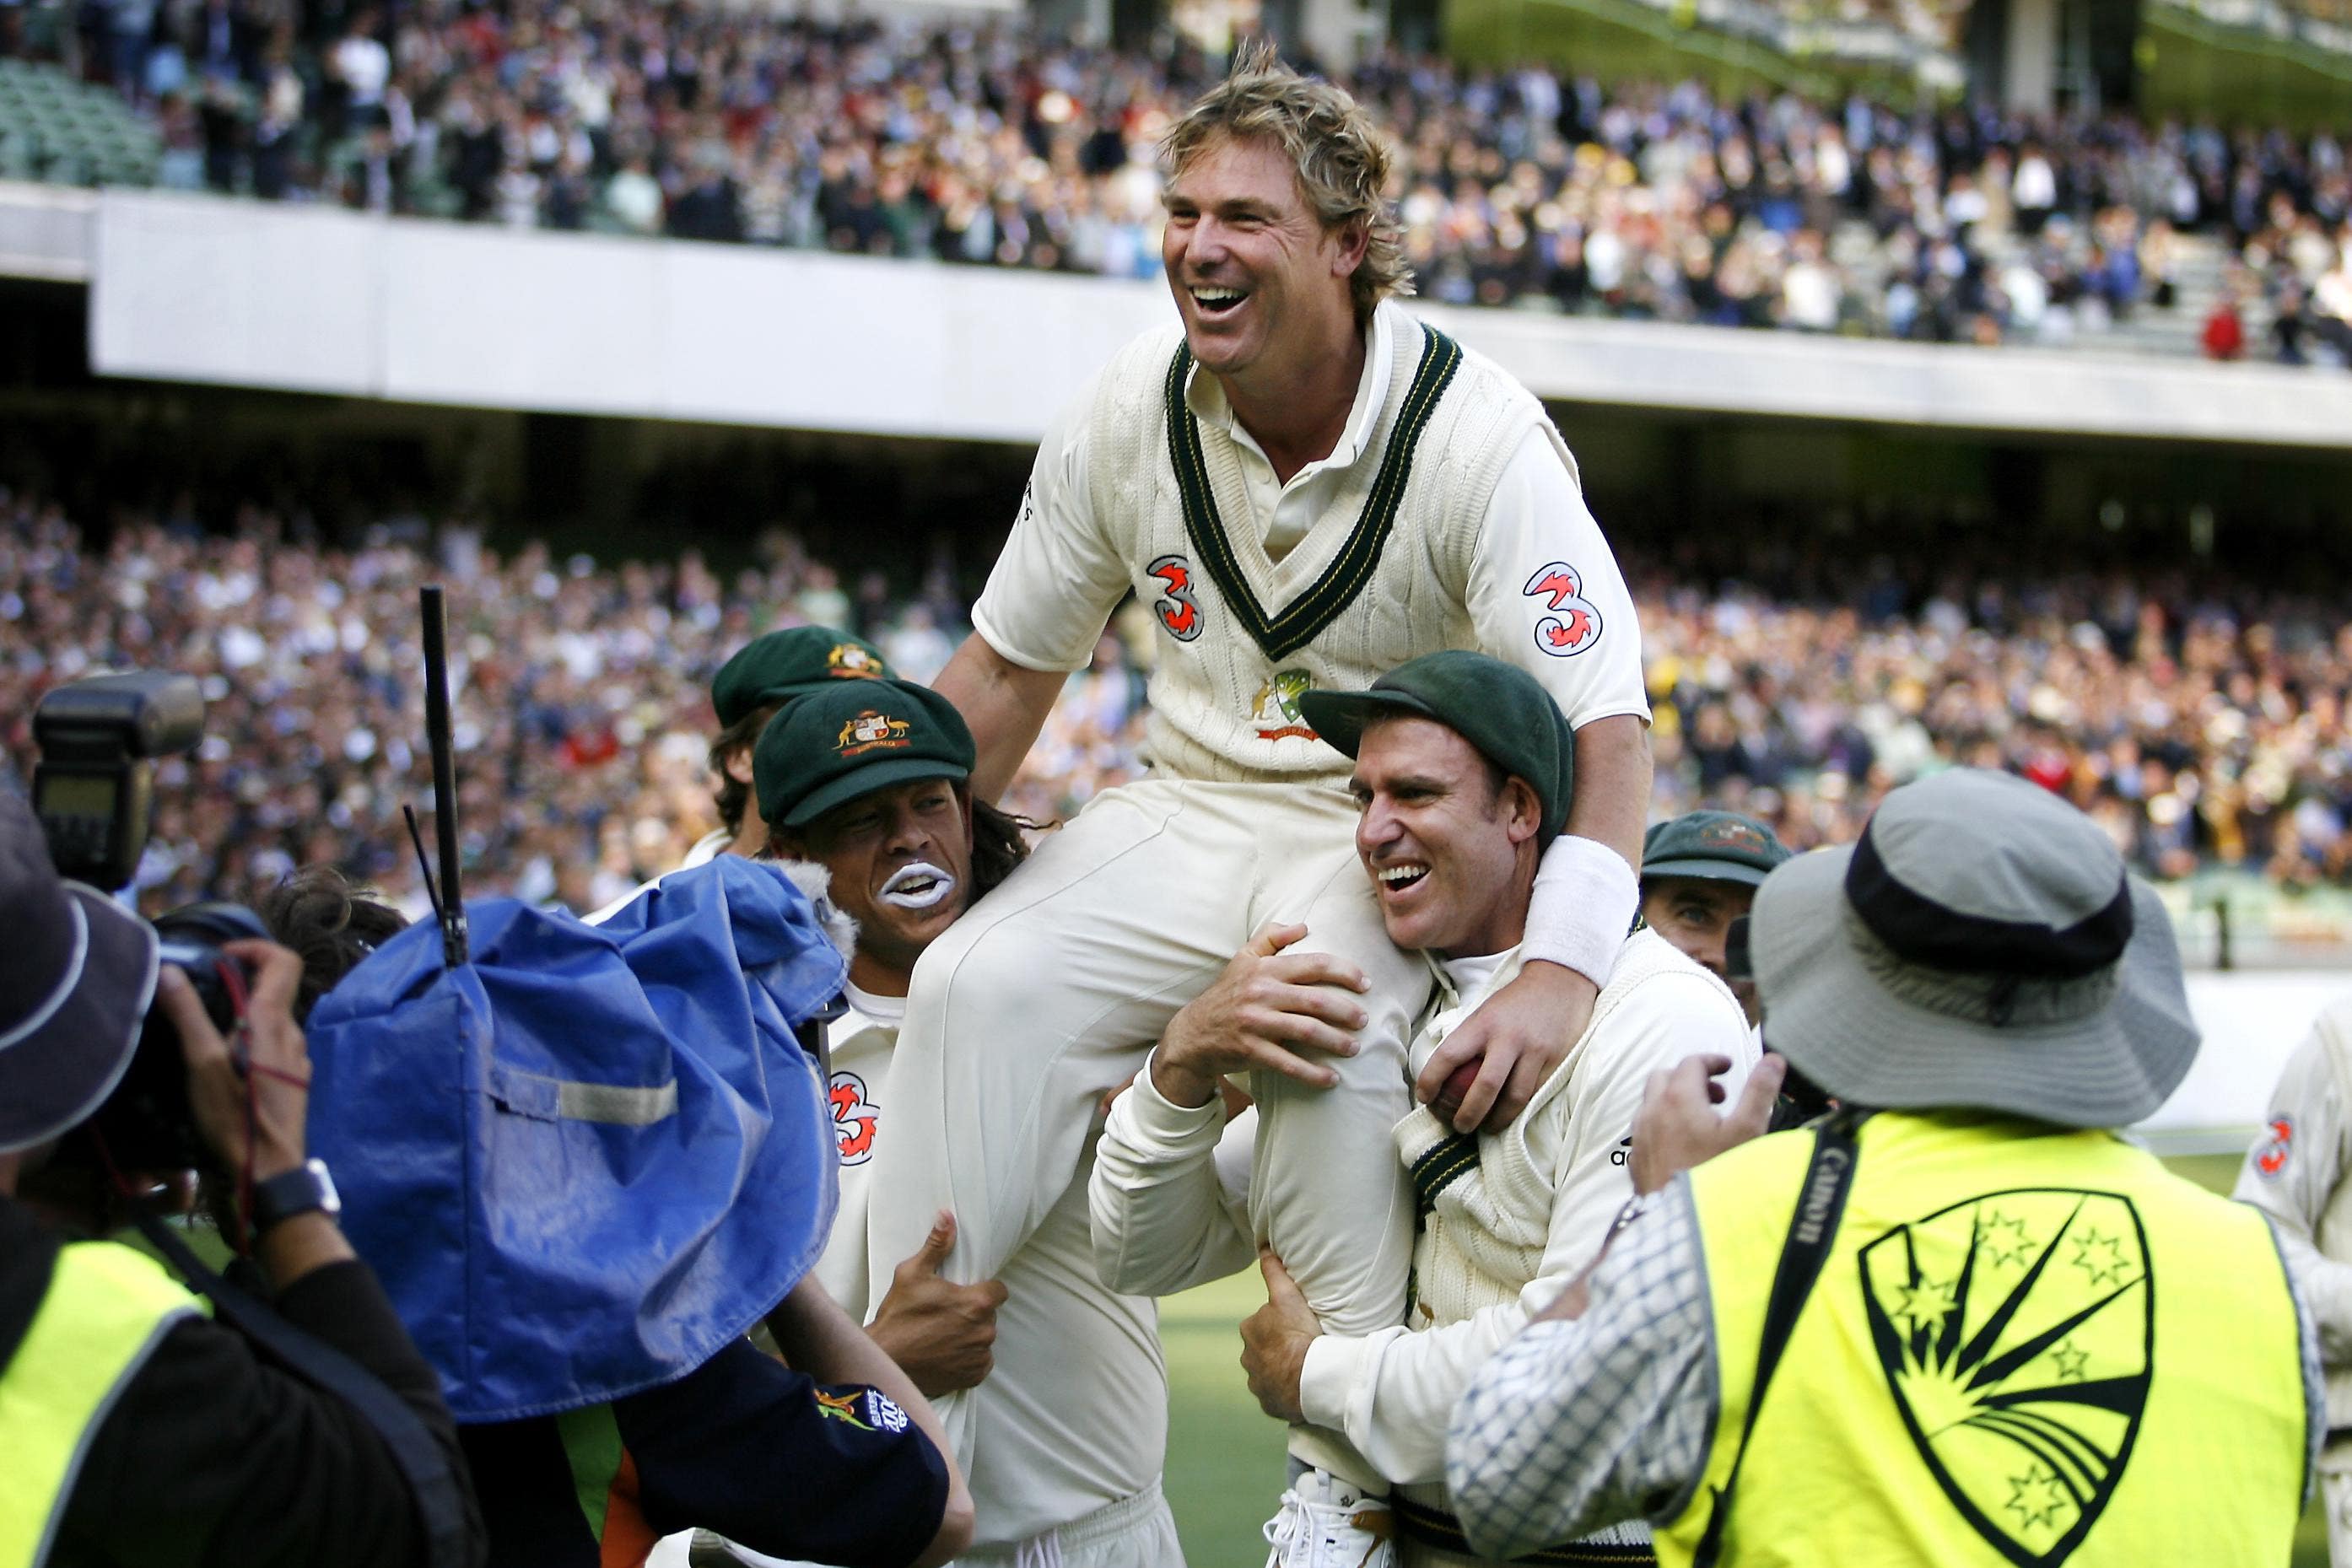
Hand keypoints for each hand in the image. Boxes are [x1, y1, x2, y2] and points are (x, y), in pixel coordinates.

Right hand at [158, 939, 310, 1180]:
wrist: (271, 1168)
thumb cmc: (236, 1116)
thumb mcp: (202, 1064)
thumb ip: (188, 1016)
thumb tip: (170, 971)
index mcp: (273, 1022)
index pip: (283, 961)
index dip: (255, 949)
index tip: (221, 958)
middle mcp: (292, 1033)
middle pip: (275, 989)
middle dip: (240, 982)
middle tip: (202, 994)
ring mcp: (297, 1058)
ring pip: (273, 1019)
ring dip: (244, 1013)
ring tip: (207, 1029)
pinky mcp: (293, 1079)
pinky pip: (274, 1044)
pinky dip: (252, 1038)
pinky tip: (227, 1061)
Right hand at [867, 1211, 1009, 1397]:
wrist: (885, 1360)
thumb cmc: (898, 1316)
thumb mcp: (912, 1274)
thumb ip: (936, 1245)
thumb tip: (947, 1216)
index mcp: (977, 1303)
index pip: (998, 1291)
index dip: (983, 1289)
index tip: (965, 1292)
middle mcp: (985, 1331)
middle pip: (989, 1315)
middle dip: (974, 1312)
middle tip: (947, 1313)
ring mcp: (980, 1356)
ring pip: (984, 1338)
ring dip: (971, 1335)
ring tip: (944, 1334)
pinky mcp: (972, 1376)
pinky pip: (980, 1362)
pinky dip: (968, 1358)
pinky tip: (947, 1352)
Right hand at [1150, 923, 1368, 1110]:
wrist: (1193, 1033)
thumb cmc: (1227, 994)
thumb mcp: (1243, 958)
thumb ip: (1272, 937)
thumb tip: (1303, 926)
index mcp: (1265, 969)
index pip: (1314, 964)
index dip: (1345, 972)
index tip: (1365, 983)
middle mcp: (1261, 993)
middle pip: (1316, 1000)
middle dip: (1347, 1011)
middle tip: (1365, 1020)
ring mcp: (1256, 1022)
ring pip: (1307, 1031)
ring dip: (1336, 1041)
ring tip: (1354, 1048)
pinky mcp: (1251, 1050)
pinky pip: (1288, 1064)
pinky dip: (1313, 1073)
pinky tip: (1332, 1079)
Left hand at [1239, 1249, 1319, 1423]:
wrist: (1310, 1380)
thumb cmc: (1298, 1335)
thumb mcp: (1288, 1297)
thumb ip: (1274, 1272)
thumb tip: (1263, 1248)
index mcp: (1250, 1331)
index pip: (1264, 1322)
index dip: (1282, 1323)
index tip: (1298, 1328)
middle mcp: (1248, 1358)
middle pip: (1265, 1348)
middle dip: (1279, 1347)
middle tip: (1304, 1346)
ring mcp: (1257, 1383)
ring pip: (1269, 1372)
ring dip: (1282, 1370)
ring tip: (1305, 1368)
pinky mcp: (1268, 1403)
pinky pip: (1276, 1394)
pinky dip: (1285, 1391)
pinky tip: (1300, 1387)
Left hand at [1415, 960, 1595, 1133]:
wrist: (1560, 981)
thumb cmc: (1514, 1002)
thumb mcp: (1485, 1012)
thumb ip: (1469, 1040)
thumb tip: (1445, 1075)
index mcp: (1482, 1023)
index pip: (1448, 1055)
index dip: (1431, 1080)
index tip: (1424, 1097)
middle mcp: (1507, 1038)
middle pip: (1484, 1087)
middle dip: (1468, 1114)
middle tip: (1458, 1127)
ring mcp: (1534, 1050)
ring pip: (1514, 1098)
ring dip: (1497, 1120)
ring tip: (1486, 1129)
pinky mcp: (1555, 1060)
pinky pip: (1535, 1093)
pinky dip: (1520, 1110)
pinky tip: (1510, 1116)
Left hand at [1629, 1052, 1786, 1195]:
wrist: (1685, 1225)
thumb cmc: (1718, 1175)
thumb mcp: (1748, 1131)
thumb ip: (1760, 1092)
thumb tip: (1774, 1060)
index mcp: (1677, 1098)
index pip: (1691, 1063)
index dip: (1712, 1061)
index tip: (1729, 1067)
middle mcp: (1651, 1112)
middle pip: (1664, 1077)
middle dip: (1691, 1078)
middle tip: (1718, 1096)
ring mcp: (1640, 1137)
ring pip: (1651, 1103)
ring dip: (1675, 1101)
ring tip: (1704, 1121)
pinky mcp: (1636, 1160)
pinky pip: (1645, 1130)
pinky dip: (1663, 1124)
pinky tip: (1683, 1146)